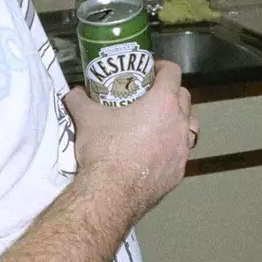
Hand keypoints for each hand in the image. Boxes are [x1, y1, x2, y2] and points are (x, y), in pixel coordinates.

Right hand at [65, 60, 197, 218]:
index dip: (163, 68)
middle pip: (185, 98)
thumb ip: (79, 100)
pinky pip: (180, 154)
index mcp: (162, 103)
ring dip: (177, 122)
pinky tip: (154, 155)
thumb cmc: (104, 149)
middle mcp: (179, 124)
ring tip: (159, 125)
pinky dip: (171, 150)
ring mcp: (182, 150)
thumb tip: (72, 92)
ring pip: (189, 127)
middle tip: (152, 97)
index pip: (173, 73)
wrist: (111, 193)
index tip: (152, 70)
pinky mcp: (178, 173)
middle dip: (171, 94)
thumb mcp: (87, 119)